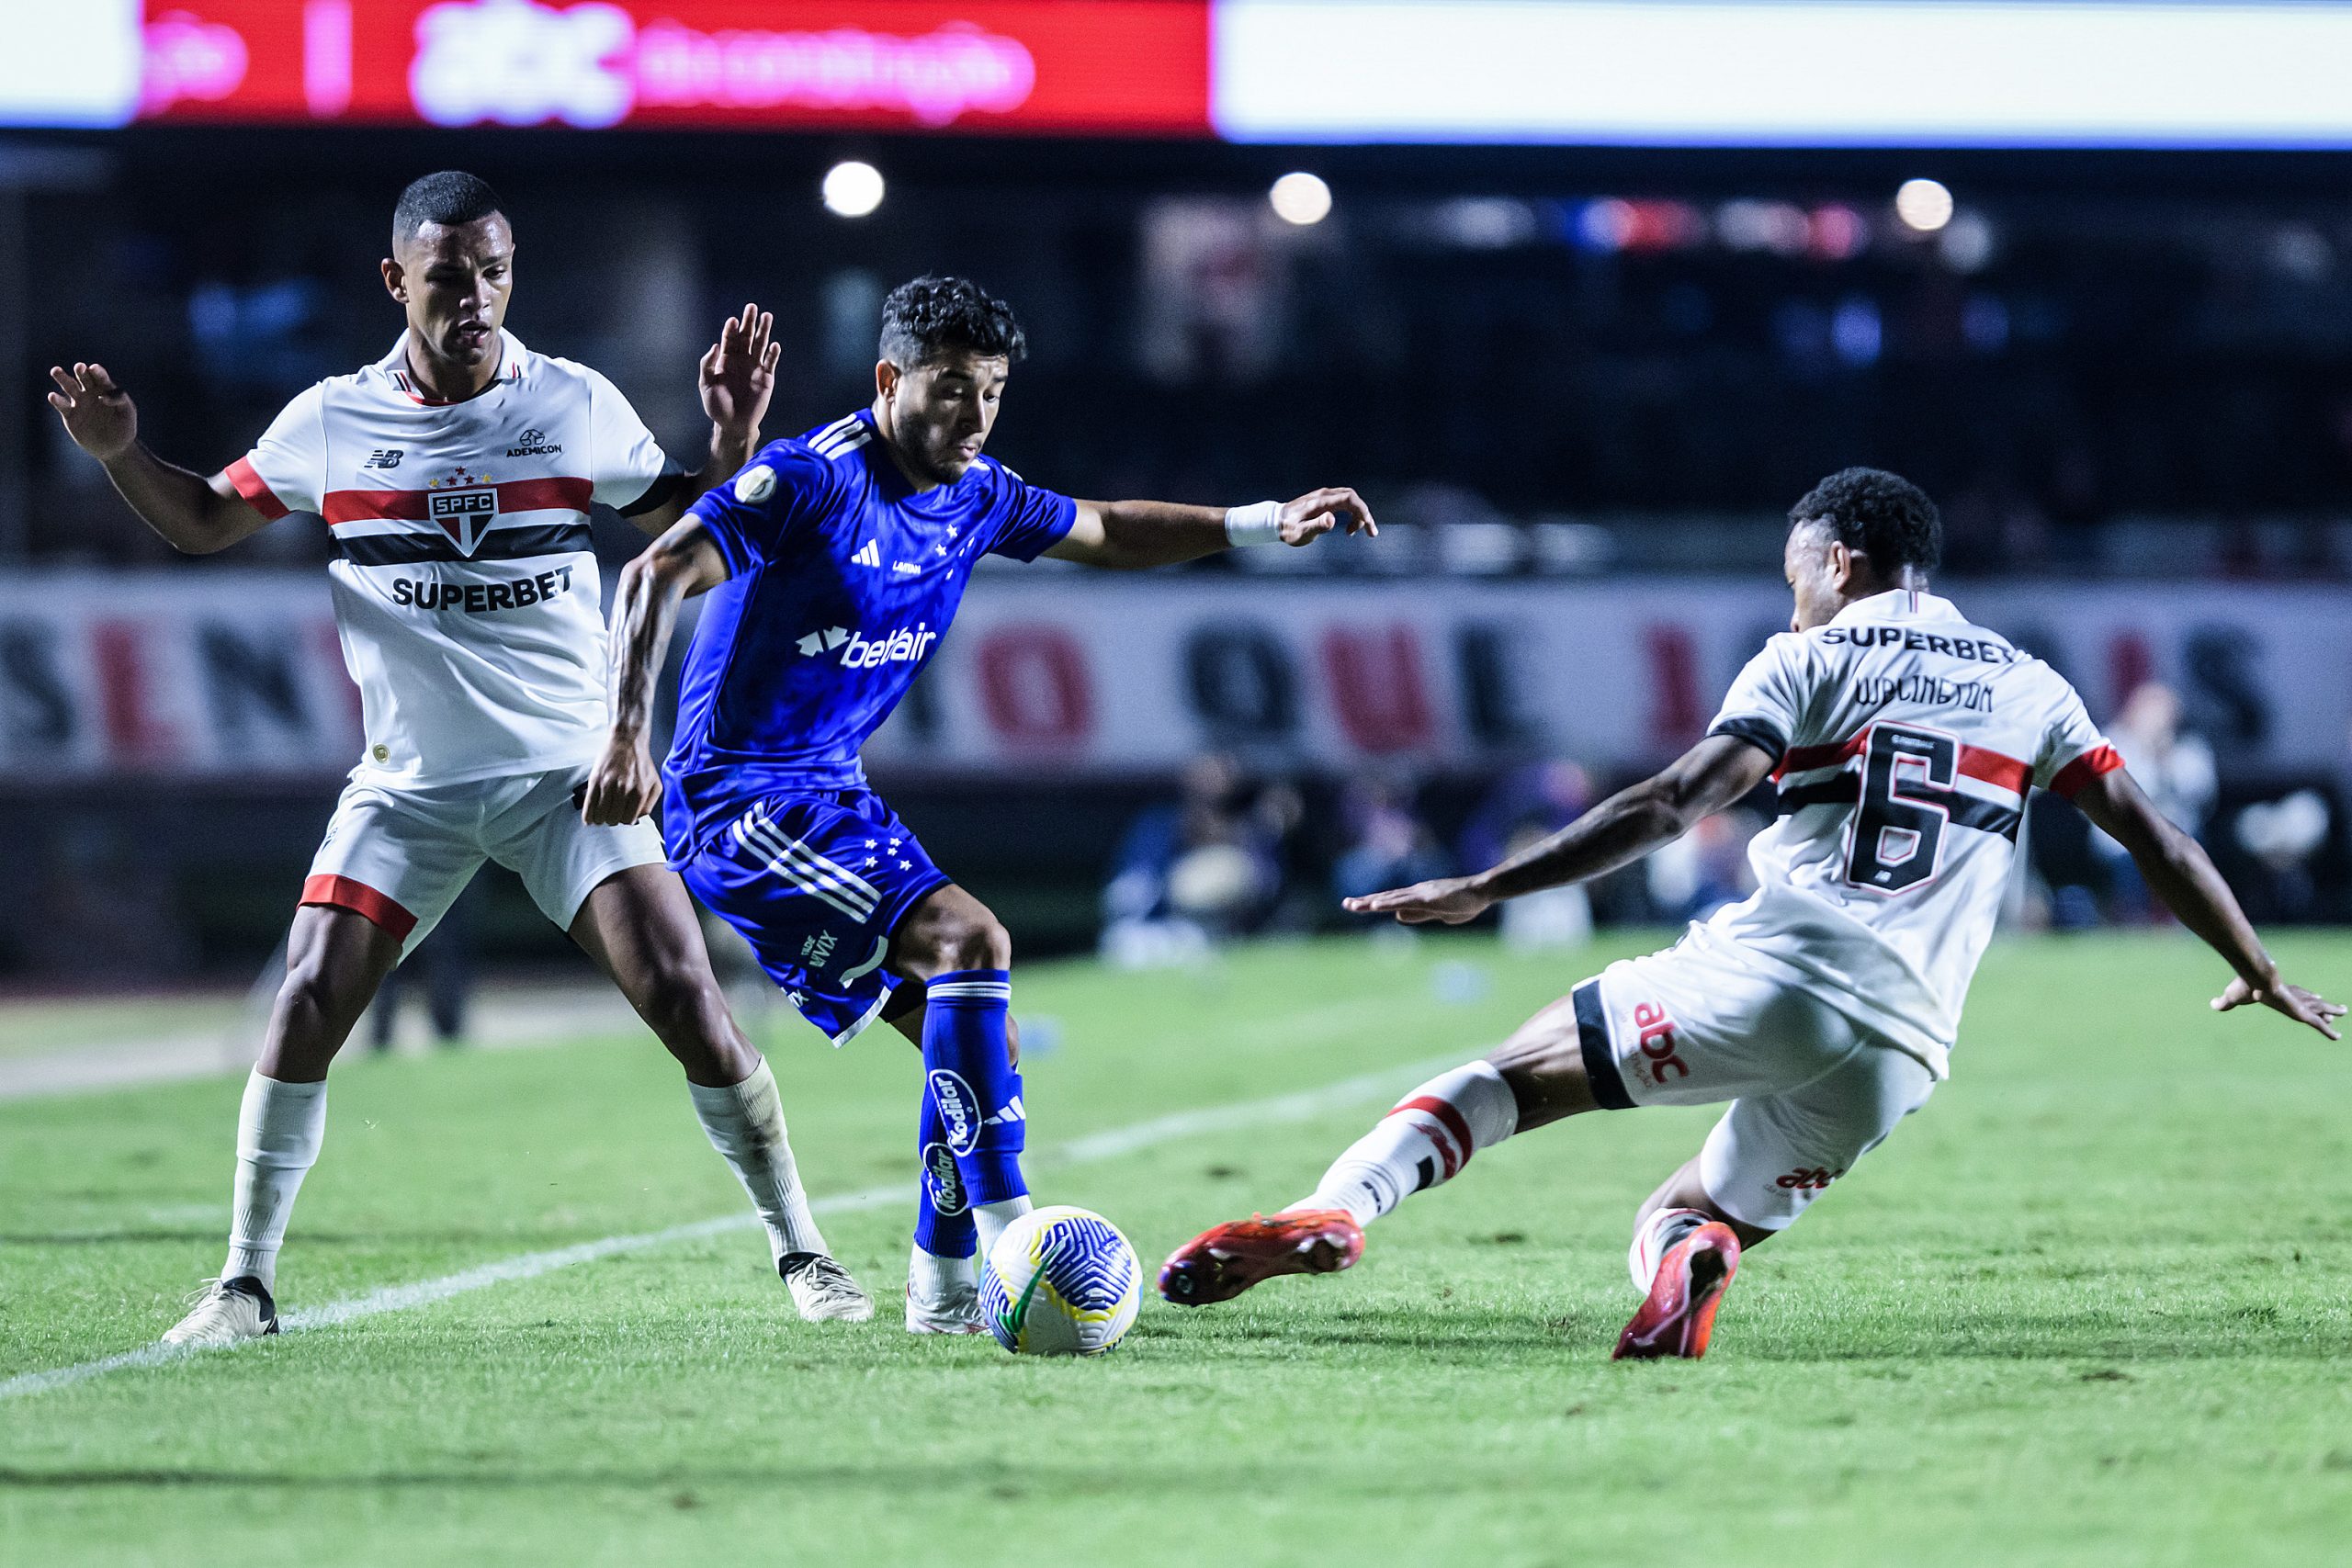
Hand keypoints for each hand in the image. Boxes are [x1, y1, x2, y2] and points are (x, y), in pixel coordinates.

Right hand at [47, 363, 137, 461]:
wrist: (114, 448)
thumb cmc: (124, 428)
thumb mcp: (127, 413)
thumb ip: (120, 401)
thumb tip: (104, 397)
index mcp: (106, 389)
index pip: (101, 377)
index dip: (98, 372)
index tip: (94, 368)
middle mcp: (90, 392)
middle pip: (83, 378)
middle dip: (81, 372)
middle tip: (79, 367)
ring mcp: (79, 403)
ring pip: (69, 387)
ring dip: (62, 378)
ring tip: (56, 370)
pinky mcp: (69, 415)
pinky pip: (62, 406)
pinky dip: (57, 400)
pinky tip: (53, 396)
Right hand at [580, 735, 661, 826]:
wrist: (627, 741)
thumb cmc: (641, 763)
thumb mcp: (655, 783)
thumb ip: (649, 804)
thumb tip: (637, 818)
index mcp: (640, 791)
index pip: (628, 820)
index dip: (624, 820)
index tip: (622, 816)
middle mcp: (624, 789)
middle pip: (613, 819)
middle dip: (613, 819)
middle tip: (612, 813)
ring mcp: (608, 785)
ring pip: (600, 814)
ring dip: (600, 818)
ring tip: (602, 814)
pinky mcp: (595, 780)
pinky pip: (589, 804)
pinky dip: (588, 815)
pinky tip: (589, 819)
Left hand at [698, 304, 778, 440]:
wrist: (734, 424)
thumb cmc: (717, 406)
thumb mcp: (706, 385)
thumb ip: (708, 365)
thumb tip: (716, 345)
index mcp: (726, 360)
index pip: (730, 339)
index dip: (731, 329)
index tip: (733, 320)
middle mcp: (741, 360)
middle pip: (746, 336)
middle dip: (749, 322)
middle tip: (751, 307)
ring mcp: (755, 367)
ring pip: (760, 344)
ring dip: (764, 330)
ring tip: (767, 316)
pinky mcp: (766, 378)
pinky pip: (771, 362)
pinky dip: (773, 354)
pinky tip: (774, 345)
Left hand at [1278, 486, 1376, 546]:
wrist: (1275, 521)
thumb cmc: (1288, 530)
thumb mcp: (1302, 532)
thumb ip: (1317, 525)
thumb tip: (1332, 519)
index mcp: (1321, 502)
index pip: (1349, 499)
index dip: (1362, 511)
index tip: (1368, 527)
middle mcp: (1324, 495)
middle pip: (1352, 497)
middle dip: (1364, 514)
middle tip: (1370, 533)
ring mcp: (1323, 495)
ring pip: (1349, 498)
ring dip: (1358, 514)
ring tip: (1355, 533)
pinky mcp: (1322, 499)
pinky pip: (1343, 501)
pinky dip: (1351, 512)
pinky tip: (1348, 527)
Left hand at [1343, 876, 1490, 925]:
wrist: (1481, 892)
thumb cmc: (1464, 902)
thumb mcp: (1436, 913)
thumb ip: (1418, 914)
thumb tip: (1397, 916)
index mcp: (1416, 897)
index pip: (1389, 900)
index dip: (1372, 903)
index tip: (1355, 905)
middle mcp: (1415, 892)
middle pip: (1386, 897)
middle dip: (1365, 901)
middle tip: (1345, 904)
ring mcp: (1421, 893)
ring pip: (1391, 898)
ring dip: (1372, 902)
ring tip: (1354, 906)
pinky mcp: (1428, 897)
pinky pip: (1405, 901)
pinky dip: (1389, 903)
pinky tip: (1377, 906)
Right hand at [2213, 972, 2344, 1040]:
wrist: (2256, 976)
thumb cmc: (2245, 985)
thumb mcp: (2232, 996)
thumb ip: (2225, 1002)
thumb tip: (2212, 1004)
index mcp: (2279, 993)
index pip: (2294, 995)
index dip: (2304, 996)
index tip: (2314, 996)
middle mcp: (2293, 997)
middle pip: (2310, 1000)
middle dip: (2321, 1004)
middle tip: (2334, 1008)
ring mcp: (2299, 1004)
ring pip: (2319, 1009)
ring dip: (2331, 1011)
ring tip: (2344, 1011)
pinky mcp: (2301, 1012)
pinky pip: (2318, 1024)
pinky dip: (2328, 1031)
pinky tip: (2337, 1037)